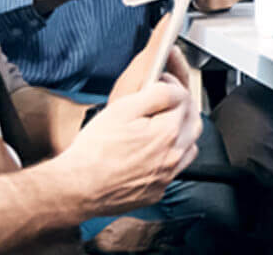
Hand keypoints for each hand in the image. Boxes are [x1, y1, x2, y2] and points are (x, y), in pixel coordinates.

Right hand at [41, 77, 198, 215]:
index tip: (160, 81)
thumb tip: (172, 88)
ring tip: (163, 124)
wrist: (79, 188)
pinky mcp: (156, 191)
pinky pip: (173, 170)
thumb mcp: (122, 109)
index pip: (184, 99)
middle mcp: (173, 156)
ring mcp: (166, 176)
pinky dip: (169, 156)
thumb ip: (155, 95)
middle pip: (193, 123)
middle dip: (184, 106)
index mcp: (167, 132)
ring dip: (182, 132)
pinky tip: (151, 151)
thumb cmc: (94, 150)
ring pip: (189, 148)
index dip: (172, 84)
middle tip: (167, 98)